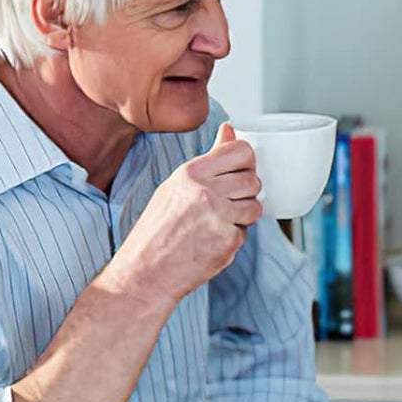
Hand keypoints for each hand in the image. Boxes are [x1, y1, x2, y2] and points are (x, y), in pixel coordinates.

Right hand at [111, 122, 260, 309]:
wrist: (146, 271)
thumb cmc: (158, 228)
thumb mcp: (177, 185)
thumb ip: (209, 160)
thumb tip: (229, 129)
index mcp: (192, 172)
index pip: (242, 151)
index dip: (246, 162)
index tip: (239, 172)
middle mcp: (207, 191)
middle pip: (253, 179)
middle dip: (245, 192)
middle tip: (225, 203)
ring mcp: (219, 217)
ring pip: (255, 207)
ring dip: (243, 215)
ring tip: (217, 222)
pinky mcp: (228, 242)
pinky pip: (245, 232)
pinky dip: (233, 236)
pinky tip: (210, 241)